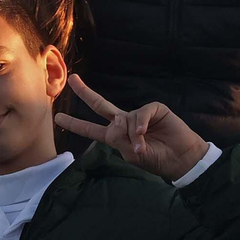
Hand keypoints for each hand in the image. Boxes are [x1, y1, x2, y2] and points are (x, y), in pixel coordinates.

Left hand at [54, 74, 210, 181]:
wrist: (181, 160)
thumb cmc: (156, 159)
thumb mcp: (132, 154)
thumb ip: (121, 139)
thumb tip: (119, 120)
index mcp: (116, 136)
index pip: (91, 128)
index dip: (75, 124)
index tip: (58, 118)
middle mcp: (125, 122)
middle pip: (100, 105)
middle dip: (85, 93)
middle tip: (72, 79)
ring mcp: (139, 115)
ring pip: (125, 118)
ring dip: (133, 136)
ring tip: (142, 148)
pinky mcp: (154, 109)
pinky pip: (141, 113)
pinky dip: (141, 125)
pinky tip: (144, 134)